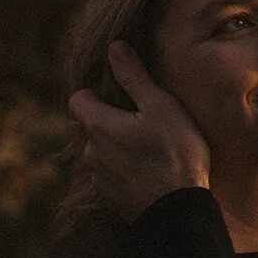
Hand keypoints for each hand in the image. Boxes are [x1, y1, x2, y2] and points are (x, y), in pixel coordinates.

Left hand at [68, 42, 210, 221]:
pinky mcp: (110, 198)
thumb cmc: (175, 154)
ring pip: (101, 153)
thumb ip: (134, 76)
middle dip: (111, 122)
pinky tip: (149, 172)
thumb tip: (114, 47)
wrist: (179, 211)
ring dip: (118, 148)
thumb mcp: (160, 107)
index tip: (120, 97)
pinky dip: (124, 170)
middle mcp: (91, 152)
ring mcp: (99, 178)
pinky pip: (111, 175)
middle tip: (143, 124)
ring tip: (150, 151)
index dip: (95, 94)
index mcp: (99, 125)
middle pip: (91, 127)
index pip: (78, 99)